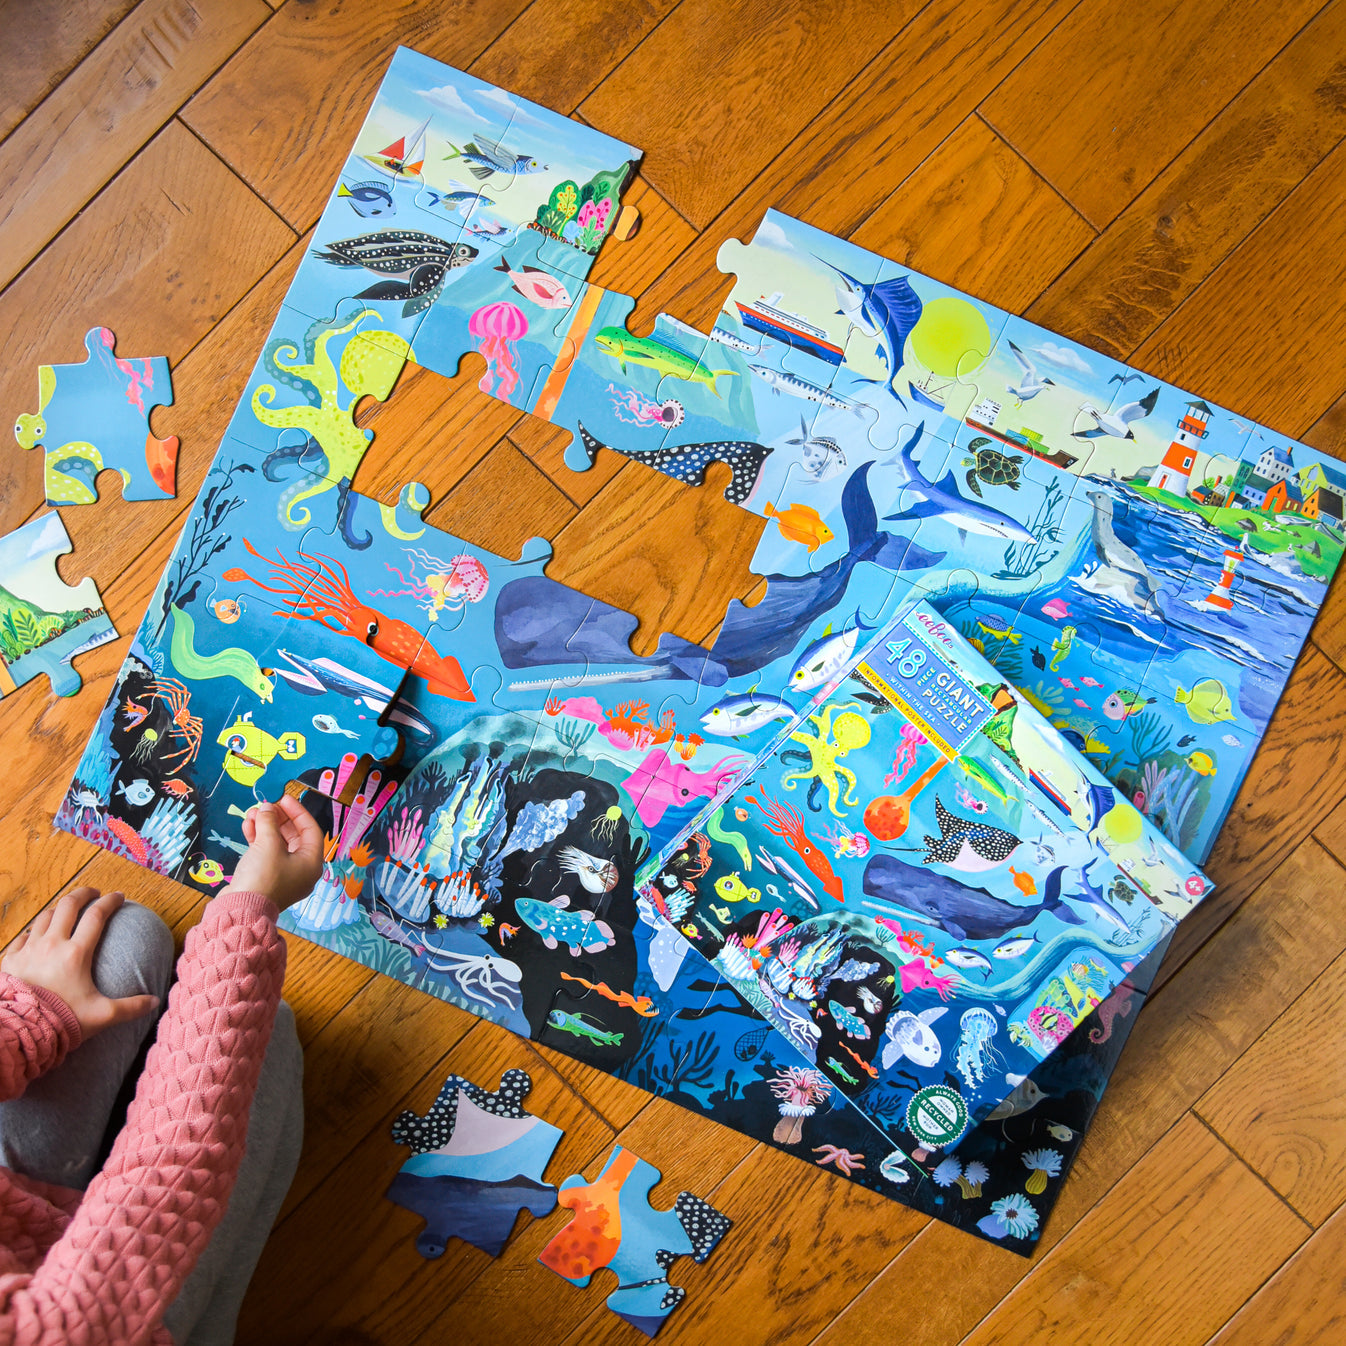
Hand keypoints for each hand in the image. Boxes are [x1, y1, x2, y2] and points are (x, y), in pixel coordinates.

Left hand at [1, 889, 159, 1038]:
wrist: (20, 1032)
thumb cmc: (61, 1021)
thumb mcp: (102, 1015)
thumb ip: (130, 1007)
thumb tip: (154, 1002)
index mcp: (76, 953)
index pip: (96, 916)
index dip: (110, 901)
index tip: (118, 896)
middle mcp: (52, 945)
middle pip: (68, 905)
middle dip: (83, 893)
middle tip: (94, 893)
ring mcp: (28, 950)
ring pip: (45, 916)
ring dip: (59, 908)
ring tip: (68, 910)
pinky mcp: (10, 960)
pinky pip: (23, 936)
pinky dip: (35, 930)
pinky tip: (38, 935)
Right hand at [225, 795, 324, 908]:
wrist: (240, 909)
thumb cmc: (263, 876)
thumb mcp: (268, 844)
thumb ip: (269, 822)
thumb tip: (267, 808)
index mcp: (311, 863)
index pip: (310, 830)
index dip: (297, 812)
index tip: (283, 799)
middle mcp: (301, 870)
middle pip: (293, 836)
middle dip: (278, 819)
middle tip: (264, 806)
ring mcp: (283, 875)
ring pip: (276, 844)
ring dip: (265, 826)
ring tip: (251, 813)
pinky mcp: (266, 878)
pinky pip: (265, 853)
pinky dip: (257, 839)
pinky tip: (247, 826)